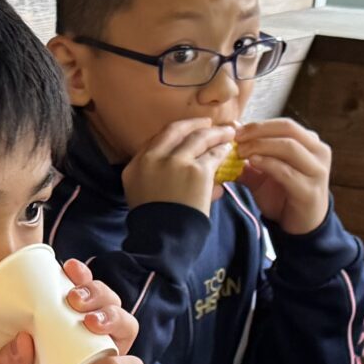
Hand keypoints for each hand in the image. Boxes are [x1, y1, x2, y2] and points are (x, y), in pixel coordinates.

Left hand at [0, 259, 139, 363]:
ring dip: (112, 318)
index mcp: (58, 341)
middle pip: (108, 306)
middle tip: (75, 295)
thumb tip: (21, 337)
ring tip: (89, 322)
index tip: (67, 267)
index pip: (76, 301)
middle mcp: (85, 349)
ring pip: (126, 330)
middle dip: (98, 292)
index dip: (78, 280)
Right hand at [122, 116, 237, 213]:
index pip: (156, 139)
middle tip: (208, 123)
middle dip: (194, 124)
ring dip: (215, 133)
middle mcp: (153, 158)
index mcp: (136, 165)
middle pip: (176, 131)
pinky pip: (213, 155)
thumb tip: (181, 165)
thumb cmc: (153, 224)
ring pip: (199, 138)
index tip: (186, 130)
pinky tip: (228, 149)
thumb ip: (154, 176)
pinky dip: (222, 150)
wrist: (163, 240)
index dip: (175, 132)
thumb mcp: (141, 195)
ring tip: (227, 133)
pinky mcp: (197, 171)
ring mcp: (176, 162)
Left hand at [232, 118, 332, 233]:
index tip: (236, 131)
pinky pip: (287, 171)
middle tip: (237, 139)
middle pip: (288, 129)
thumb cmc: (284, 195)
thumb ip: (250, 155)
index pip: (284, 125)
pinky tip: (252, 163)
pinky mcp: (310, 190)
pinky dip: (268, 164)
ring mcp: (317, 171)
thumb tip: (230, 135)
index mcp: (310, 143)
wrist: (301, 226)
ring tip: (240, 152)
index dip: (259, 125)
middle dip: (259, 131)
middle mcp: (319, 152)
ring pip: (289, 147)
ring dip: (261, 146)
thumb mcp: (263, 173)